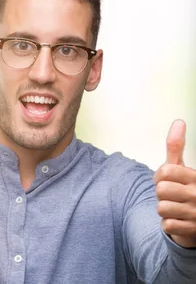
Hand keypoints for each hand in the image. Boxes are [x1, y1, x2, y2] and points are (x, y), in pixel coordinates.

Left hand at [154, 119, 195, 247]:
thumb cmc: (187, 189)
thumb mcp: (182, 168)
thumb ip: (176, 147)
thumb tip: (178, 121)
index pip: (165, 172)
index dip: (160, 177)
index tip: (168, 180)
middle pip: (161, 190)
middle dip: (161, 194)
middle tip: (172, 196)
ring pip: (162, 208)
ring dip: (164, 210)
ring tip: (176, 208)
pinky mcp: (194, 230)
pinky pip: (167, 225)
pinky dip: (168, 224)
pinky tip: (179, 221)